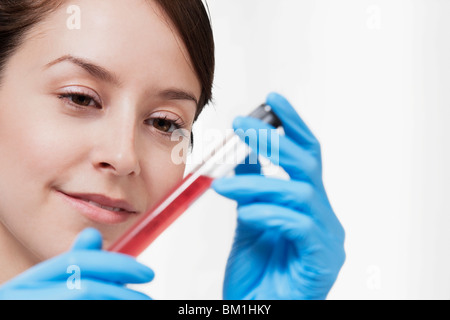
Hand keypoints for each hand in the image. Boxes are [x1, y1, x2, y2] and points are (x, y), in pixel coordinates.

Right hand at [0, 228, 152, 299]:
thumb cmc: (42, 301)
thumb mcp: (54, 285)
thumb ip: (75, 265)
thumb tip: (92, 234)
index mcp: (29, 282)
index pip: (77, 263)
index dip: (116, 264)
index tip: (147, 273)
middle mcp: (23, 296)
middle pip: (84, 288)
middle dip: (121, 293)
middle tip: (147, 299)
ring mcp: (28, 310)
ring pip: (86, 298)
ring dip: (117, 303)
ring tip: (139, 304)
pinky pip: (82, 312)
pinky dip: (108, 313)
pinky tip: (122, 314)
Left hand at [212, 92, 344, 299]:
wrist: (257, 315)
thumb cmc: (256, 276)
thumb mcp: (250, 222)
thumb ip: (253, 189)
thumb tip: (243, 154)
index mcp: (308, 206)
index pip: (306, 155)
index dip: (291, 125)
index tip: (271, 100)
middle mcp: (323, 217)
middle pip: (308, 165)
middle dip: (274, 141)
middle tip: (241, 127)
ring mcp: (326, 239)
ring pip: (299, 192)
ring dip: (257, 184)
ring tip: (223, 186)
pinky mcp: (321, 261)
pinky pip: (299, 225)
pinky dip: (269, 214)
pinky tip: (247, 216)